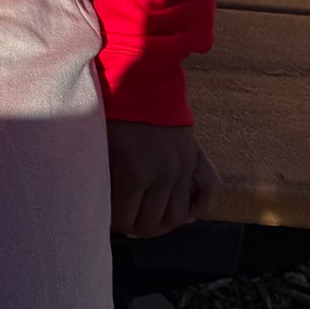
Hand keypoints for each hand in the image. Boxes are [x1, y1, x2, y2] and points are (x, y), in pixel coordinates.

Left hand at [106, 120, 220, 238]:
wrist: (140, 80)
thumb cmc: (114, 114)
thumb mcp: (101, 147)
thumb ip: (102, 180)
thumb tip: (99, 209)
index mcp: (137, 173)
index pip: (125, 219)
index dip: (113, 224)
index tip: (106, 220)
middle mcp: (165, 175)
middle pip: (150, 223)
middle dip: (134, 227)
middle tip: (124, 223)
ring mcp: (185, 167)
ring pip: (177, 217)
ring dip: (162, 225)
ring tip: (147, 220)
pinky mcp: (198, 157)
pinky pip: (210, 192)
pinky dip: (199, 208)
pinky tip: (184, 213)